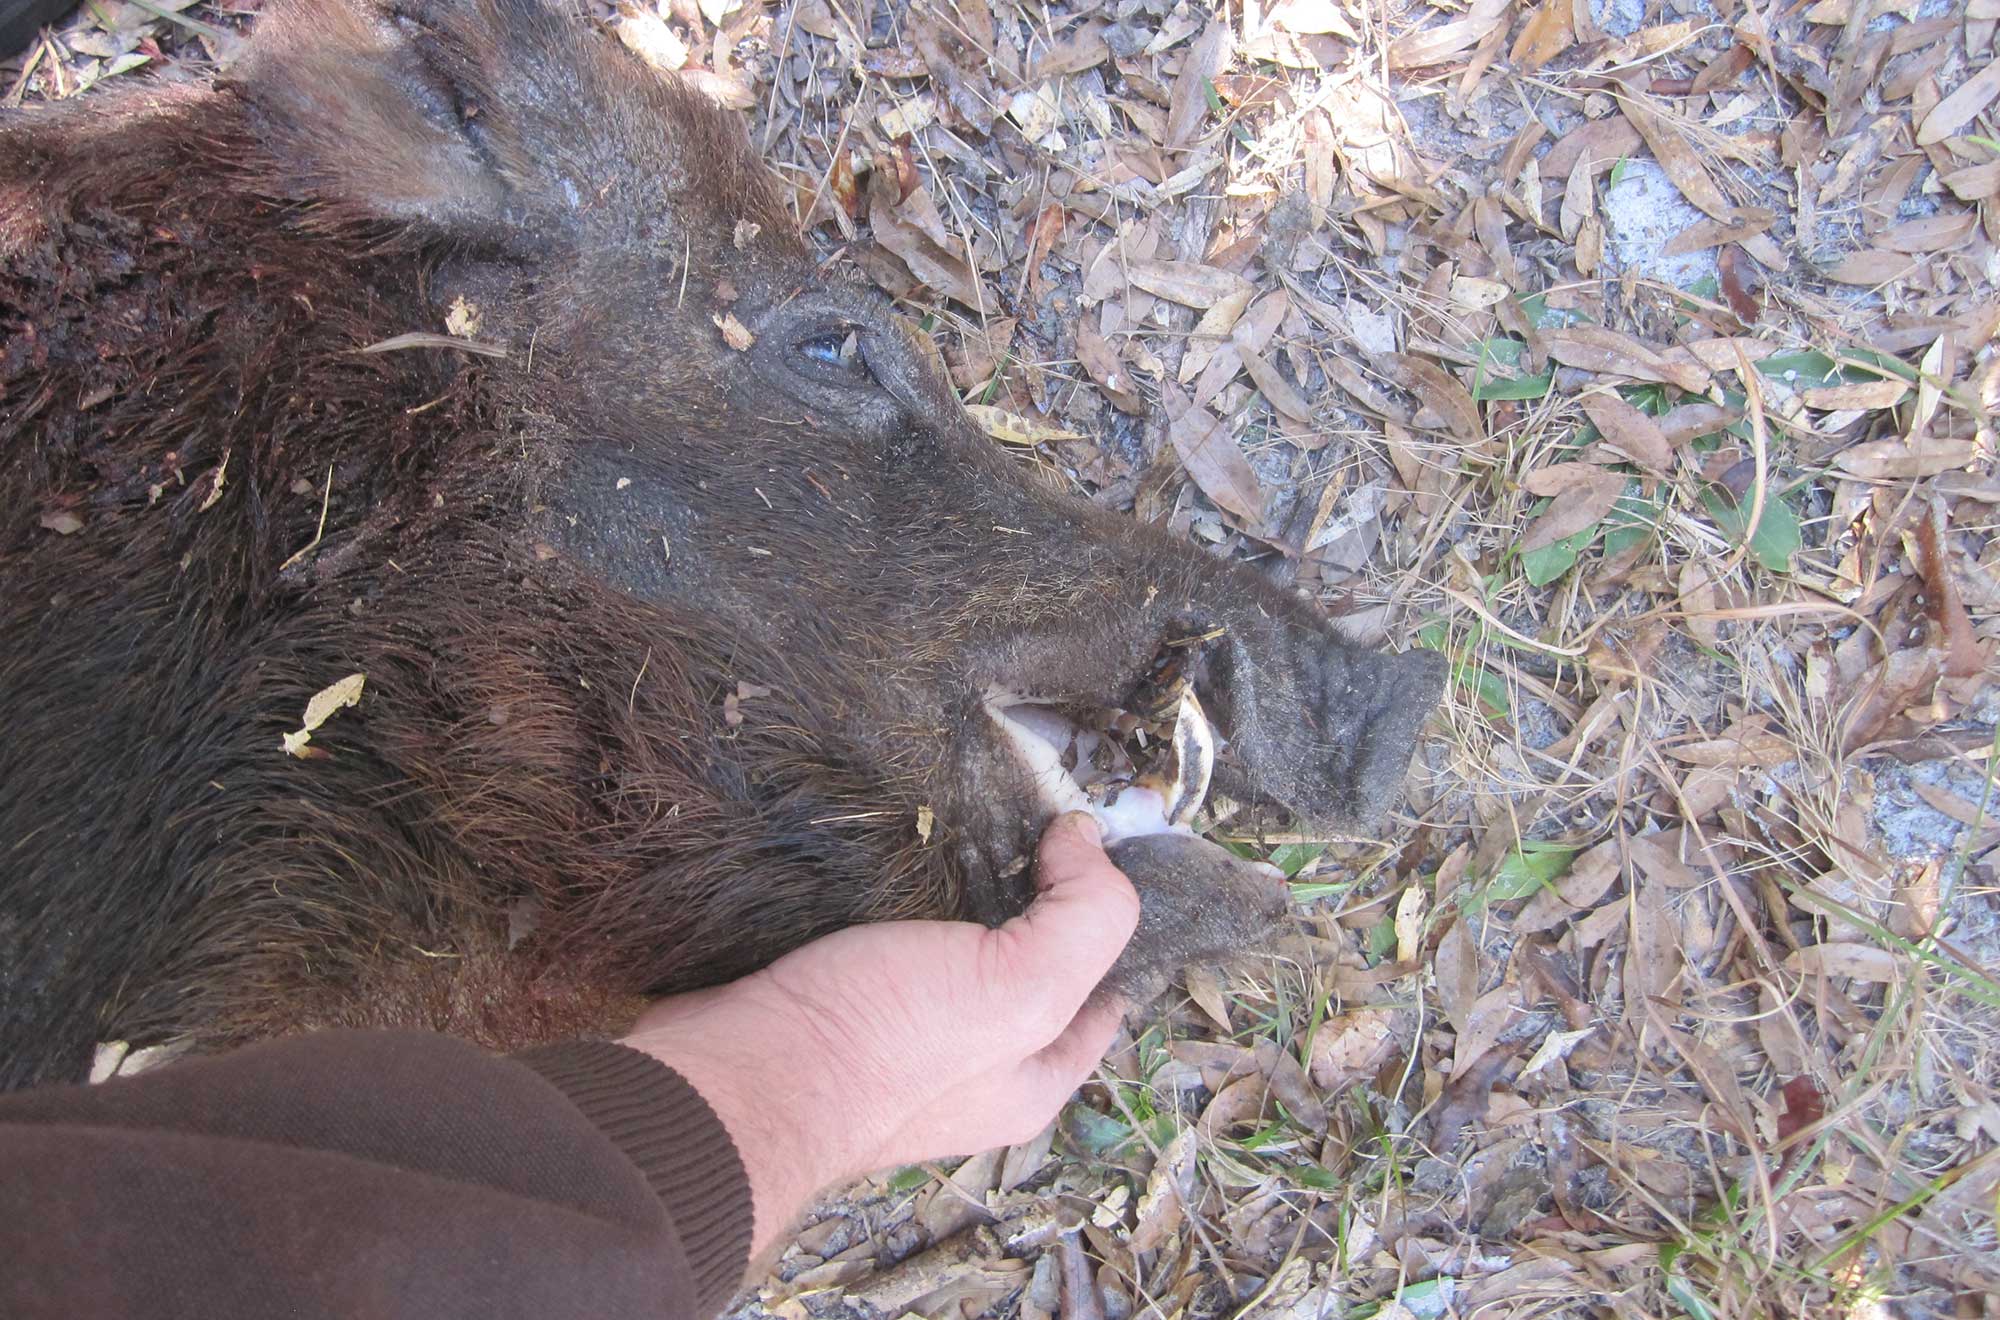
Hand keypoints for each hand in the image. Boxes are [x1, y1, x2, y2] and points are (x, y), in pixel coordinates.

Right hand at [622, 812, 1139, 1251]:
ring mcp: (895, 1030)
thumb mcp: (1021, 987)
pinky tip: (882, 834)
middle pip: (1022, 958)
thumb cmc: (884, 1047)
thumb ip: (1083, 917)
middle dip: (1027, 887)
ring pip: (943, 937)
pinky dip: (883, 884)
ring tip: (954, 803)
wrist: (734, 1079)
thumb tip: (1086, 837)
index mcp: (1031, 1077)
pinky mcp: (831, 994)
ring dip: (950, 877)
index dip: (1108, 916)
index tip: (1094, 841)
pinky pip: (873, 929)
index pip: (1101, 991)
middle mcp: (970, 1063)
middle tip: (1020, 809)